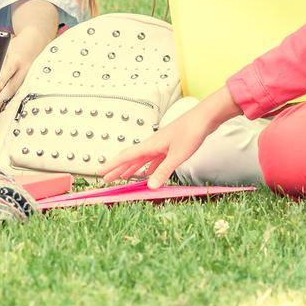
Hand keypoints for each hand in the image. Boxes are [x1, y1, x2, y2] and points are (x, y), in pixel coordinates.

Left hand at [0, 26, 53, 115]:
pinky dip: (7, 101)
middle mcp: (23, 70)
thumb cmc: (17, 43)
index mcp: (17, 59)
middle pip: (11, 88)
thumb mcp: (7, 45)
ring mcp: (26, 77)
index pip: (8, 71)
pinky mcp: (27, 81)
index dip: (1, 81)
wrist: (36, 41)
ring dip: (2, 104)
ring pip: (13, 93)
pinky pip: (16, 92)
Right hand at [102, 90, 239, 186]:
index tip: (101, 172)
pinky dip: (148, 166)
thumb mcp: (178, 155)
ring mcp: (161, 144)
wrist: (205, 117)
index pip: (127, 156)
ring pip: (142, 159)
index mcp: (151, 145)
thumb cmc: (192, 133)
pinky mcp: (170, 145)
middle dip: (118, 169)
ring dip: (132, 168)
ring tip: (124, 177)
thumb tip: (149, 187)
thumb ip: (163, 171)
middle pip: (131, 158)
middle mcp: (153, 144)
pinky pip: (153, 159)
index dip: (113, 165)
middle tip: (107, 179)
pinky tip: (148, 172)